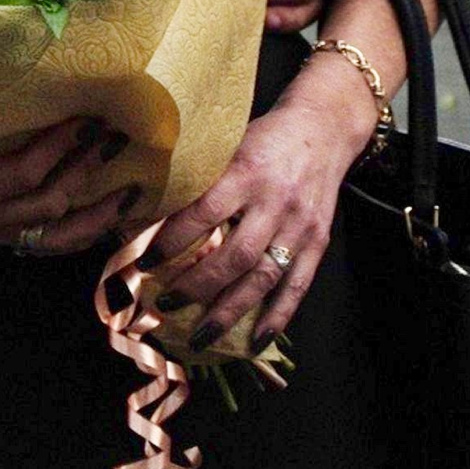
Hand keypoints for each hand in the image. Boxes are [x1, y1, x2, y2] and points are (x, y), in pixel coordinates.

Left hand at [147, 60, 376, 348]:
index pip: (204, 213)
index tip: (146, 261)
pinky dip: (277, 317)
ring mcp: (300, 226)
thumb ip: (200, 175)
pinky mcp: (318, 242)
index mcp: (246, 171)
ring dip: (230, 312)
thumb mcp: (229, 143)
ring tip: (201, 336)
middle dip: (198, 287)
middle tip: (165, 304)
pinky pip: (297, 286)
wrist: (323, 128)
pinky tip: (255, 340)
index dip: (173, 241)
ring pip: (263, 278)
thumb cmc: (264, 136)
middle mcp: (275, 201)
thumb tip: (149, 208)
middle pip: (235, 256)